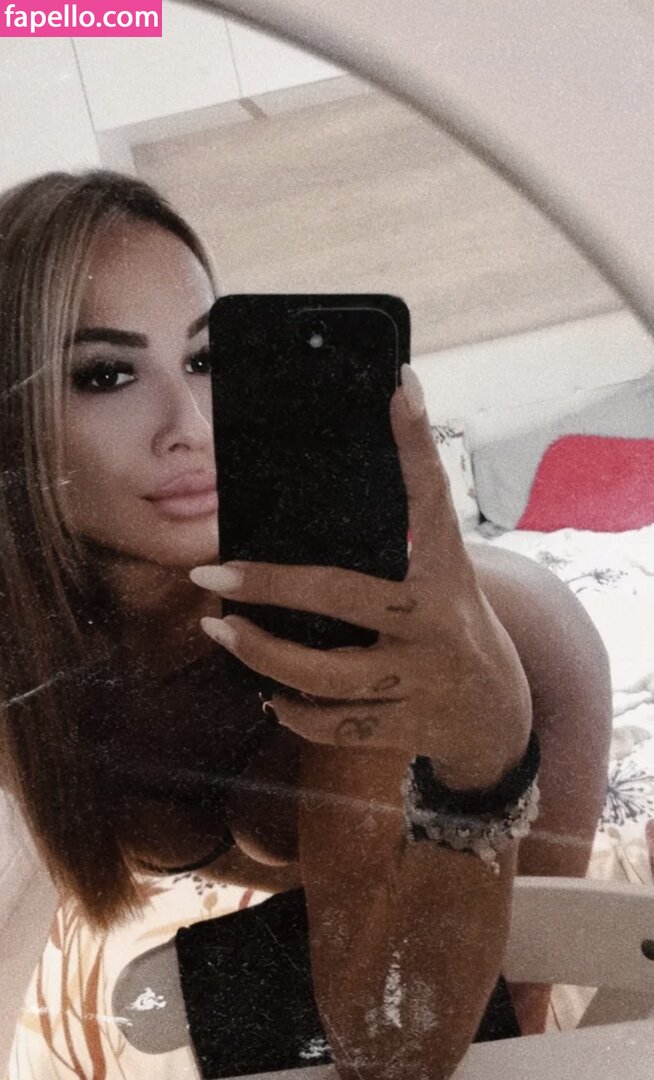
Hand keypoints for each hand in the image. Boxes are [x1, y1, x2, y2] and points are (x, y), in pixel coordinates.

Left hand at [190, 366, 531, 790]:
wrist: (501, 721)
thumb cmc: (453, 631)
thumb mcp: (440, 584)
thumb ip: (395, 553)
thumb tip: (312, 508)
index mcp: (446, 572)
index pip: (431, 498)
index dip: (416, 443)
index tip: (400, 387)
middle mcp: (437, 621)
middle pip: (341, 596)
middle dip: (268, 584)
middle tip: (210, 571)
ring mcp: (422, 677)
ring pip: (325, 674)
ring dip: (262, 655)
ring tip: (220, 631)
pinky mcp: (406, 727)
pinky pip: (332, 724)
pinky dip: (292, 711)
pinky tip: (271, 694)